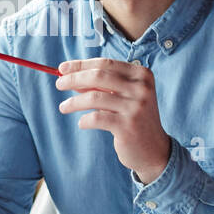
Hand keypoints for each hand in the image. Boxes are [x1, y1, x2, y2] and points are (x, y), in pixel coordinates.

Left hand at [56, 58, 170, 182]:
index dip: (81, 65)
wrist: (154, 150)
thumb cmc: (134, 119)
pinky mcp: (128, 126)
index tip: (62, 68)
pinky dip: (84, 120)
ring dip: (74, 102)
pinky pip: (96, 118)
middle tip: (58, 84)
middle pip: (98, 76)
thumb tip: (70, 76)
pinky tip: (82, 123)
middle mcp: (141, 88)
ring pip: (94, 97)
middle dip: (74, 79)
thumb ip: (101, 85)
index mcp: (141, 74)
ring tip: (63, 107)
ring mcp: (136, 107)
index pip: (105, 64)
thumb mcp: (122, 97)